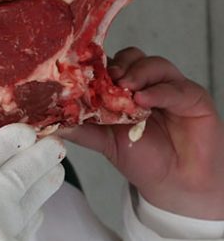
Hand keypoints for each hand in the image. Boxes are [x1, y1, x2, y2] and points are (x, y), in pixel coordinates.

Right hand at [0, 124, 65, 240]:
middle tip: (56, 145)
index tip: (27, 131)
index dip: (14, 136)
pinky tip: (36, 214)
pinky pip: (28, 229)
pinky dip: (34, 217)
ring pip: (35, 197)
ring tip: (58, 171)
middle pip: (26, 168)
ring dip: (47, 182)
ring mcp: (9, 226)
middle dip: (42, 153)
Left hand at [61, 47, 223, 218]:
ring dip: (137, 72)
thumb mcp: (104, 142)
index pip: (110, 65)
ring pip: (153, 64)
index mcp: (123, 89)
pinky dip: (158, 90)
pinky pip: (175, 87)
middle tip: (108, 78)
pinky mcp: (192, 97)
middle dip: (117, 65)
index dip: (97, 66)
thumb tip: (49, 122)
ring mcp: (169, 87)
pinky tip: (145, 99)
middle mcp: (146, 83)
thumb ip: (79, 129)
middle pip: (131, 57)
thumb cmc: (143, 158)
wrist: (175, 184)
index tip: (84, 72)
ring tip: (126, 88)